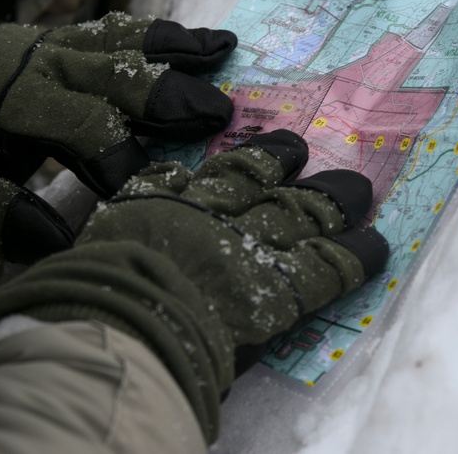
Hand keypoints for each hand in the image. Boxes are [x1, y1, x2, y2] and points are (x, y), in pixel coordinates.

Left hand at [0, 12, 236, 261]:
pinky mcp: (38, 42)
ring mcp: (35, 44)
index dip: (120, 153)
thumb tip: (58, 237)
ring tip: (223, 44)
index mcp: (2, 97)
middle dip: (170, 92)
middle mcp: (27, 60)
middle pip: (112, 69)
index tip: (152, 186)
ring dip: (170, 45)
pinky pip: (101, 32)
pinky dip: (145, 35)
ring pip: (114, 38)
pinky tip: (177, 38)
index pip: (82, 120)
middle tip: (222, 110)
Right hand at [0, 130, 388, 440]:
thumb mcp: (80, 253)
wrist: (115, 316)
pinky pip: (329, 265)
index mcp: (154, 204)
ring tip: (352, 185)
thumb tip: (104, 229)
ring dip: (325, 198)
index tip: (238, 142)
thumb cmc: (83, 290)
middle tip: (298, 143)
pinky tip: (377, 242)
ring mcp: (247, 243)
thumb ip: (107, 236)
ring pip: (297, 211)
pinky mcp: (281, 285)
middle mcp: (205, 212)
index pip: (195, 175)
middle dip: (277, 162)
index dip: (221, 160)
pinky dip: (355, 253)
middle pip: (251, 179)